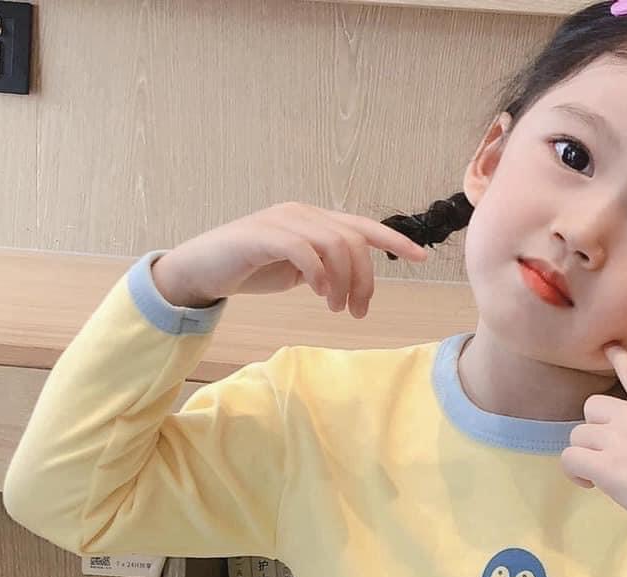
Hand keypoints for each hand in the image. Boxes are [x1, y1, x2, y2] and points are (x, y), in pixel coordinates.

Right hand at [150, 202, 427, 312]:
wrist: (204, 269)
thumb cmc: (252, 269)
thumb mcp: (299, 270)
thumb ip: (326, 267)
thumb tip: (350, 280)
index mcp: (314, 220)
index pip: (363, 226)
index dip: (395, 240)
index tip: (421, 258)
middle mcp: (302, 214)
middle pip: (353, 241)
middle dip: (364, 280)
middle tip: (357, 312)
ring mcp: (282, 221)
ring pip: (333, 244)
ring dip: (342, 282)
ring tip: (336, 308)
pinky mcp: (262, 236)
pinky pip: (303, 249)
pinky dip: (317, 273)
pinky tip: (318, 293)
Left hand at [560, 344, 626, 527]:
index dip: (619, 358)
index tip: (609, 347)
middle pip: (592, 407)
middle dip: (595, 427)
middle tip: (608, 451)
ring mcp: (616, 438)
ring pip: (578, 434)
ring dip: (585, 452)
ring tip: (599, 473)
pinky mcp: (604, 466)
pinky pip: (570, 458)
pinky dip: (574, 471)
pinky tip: (589, 482)